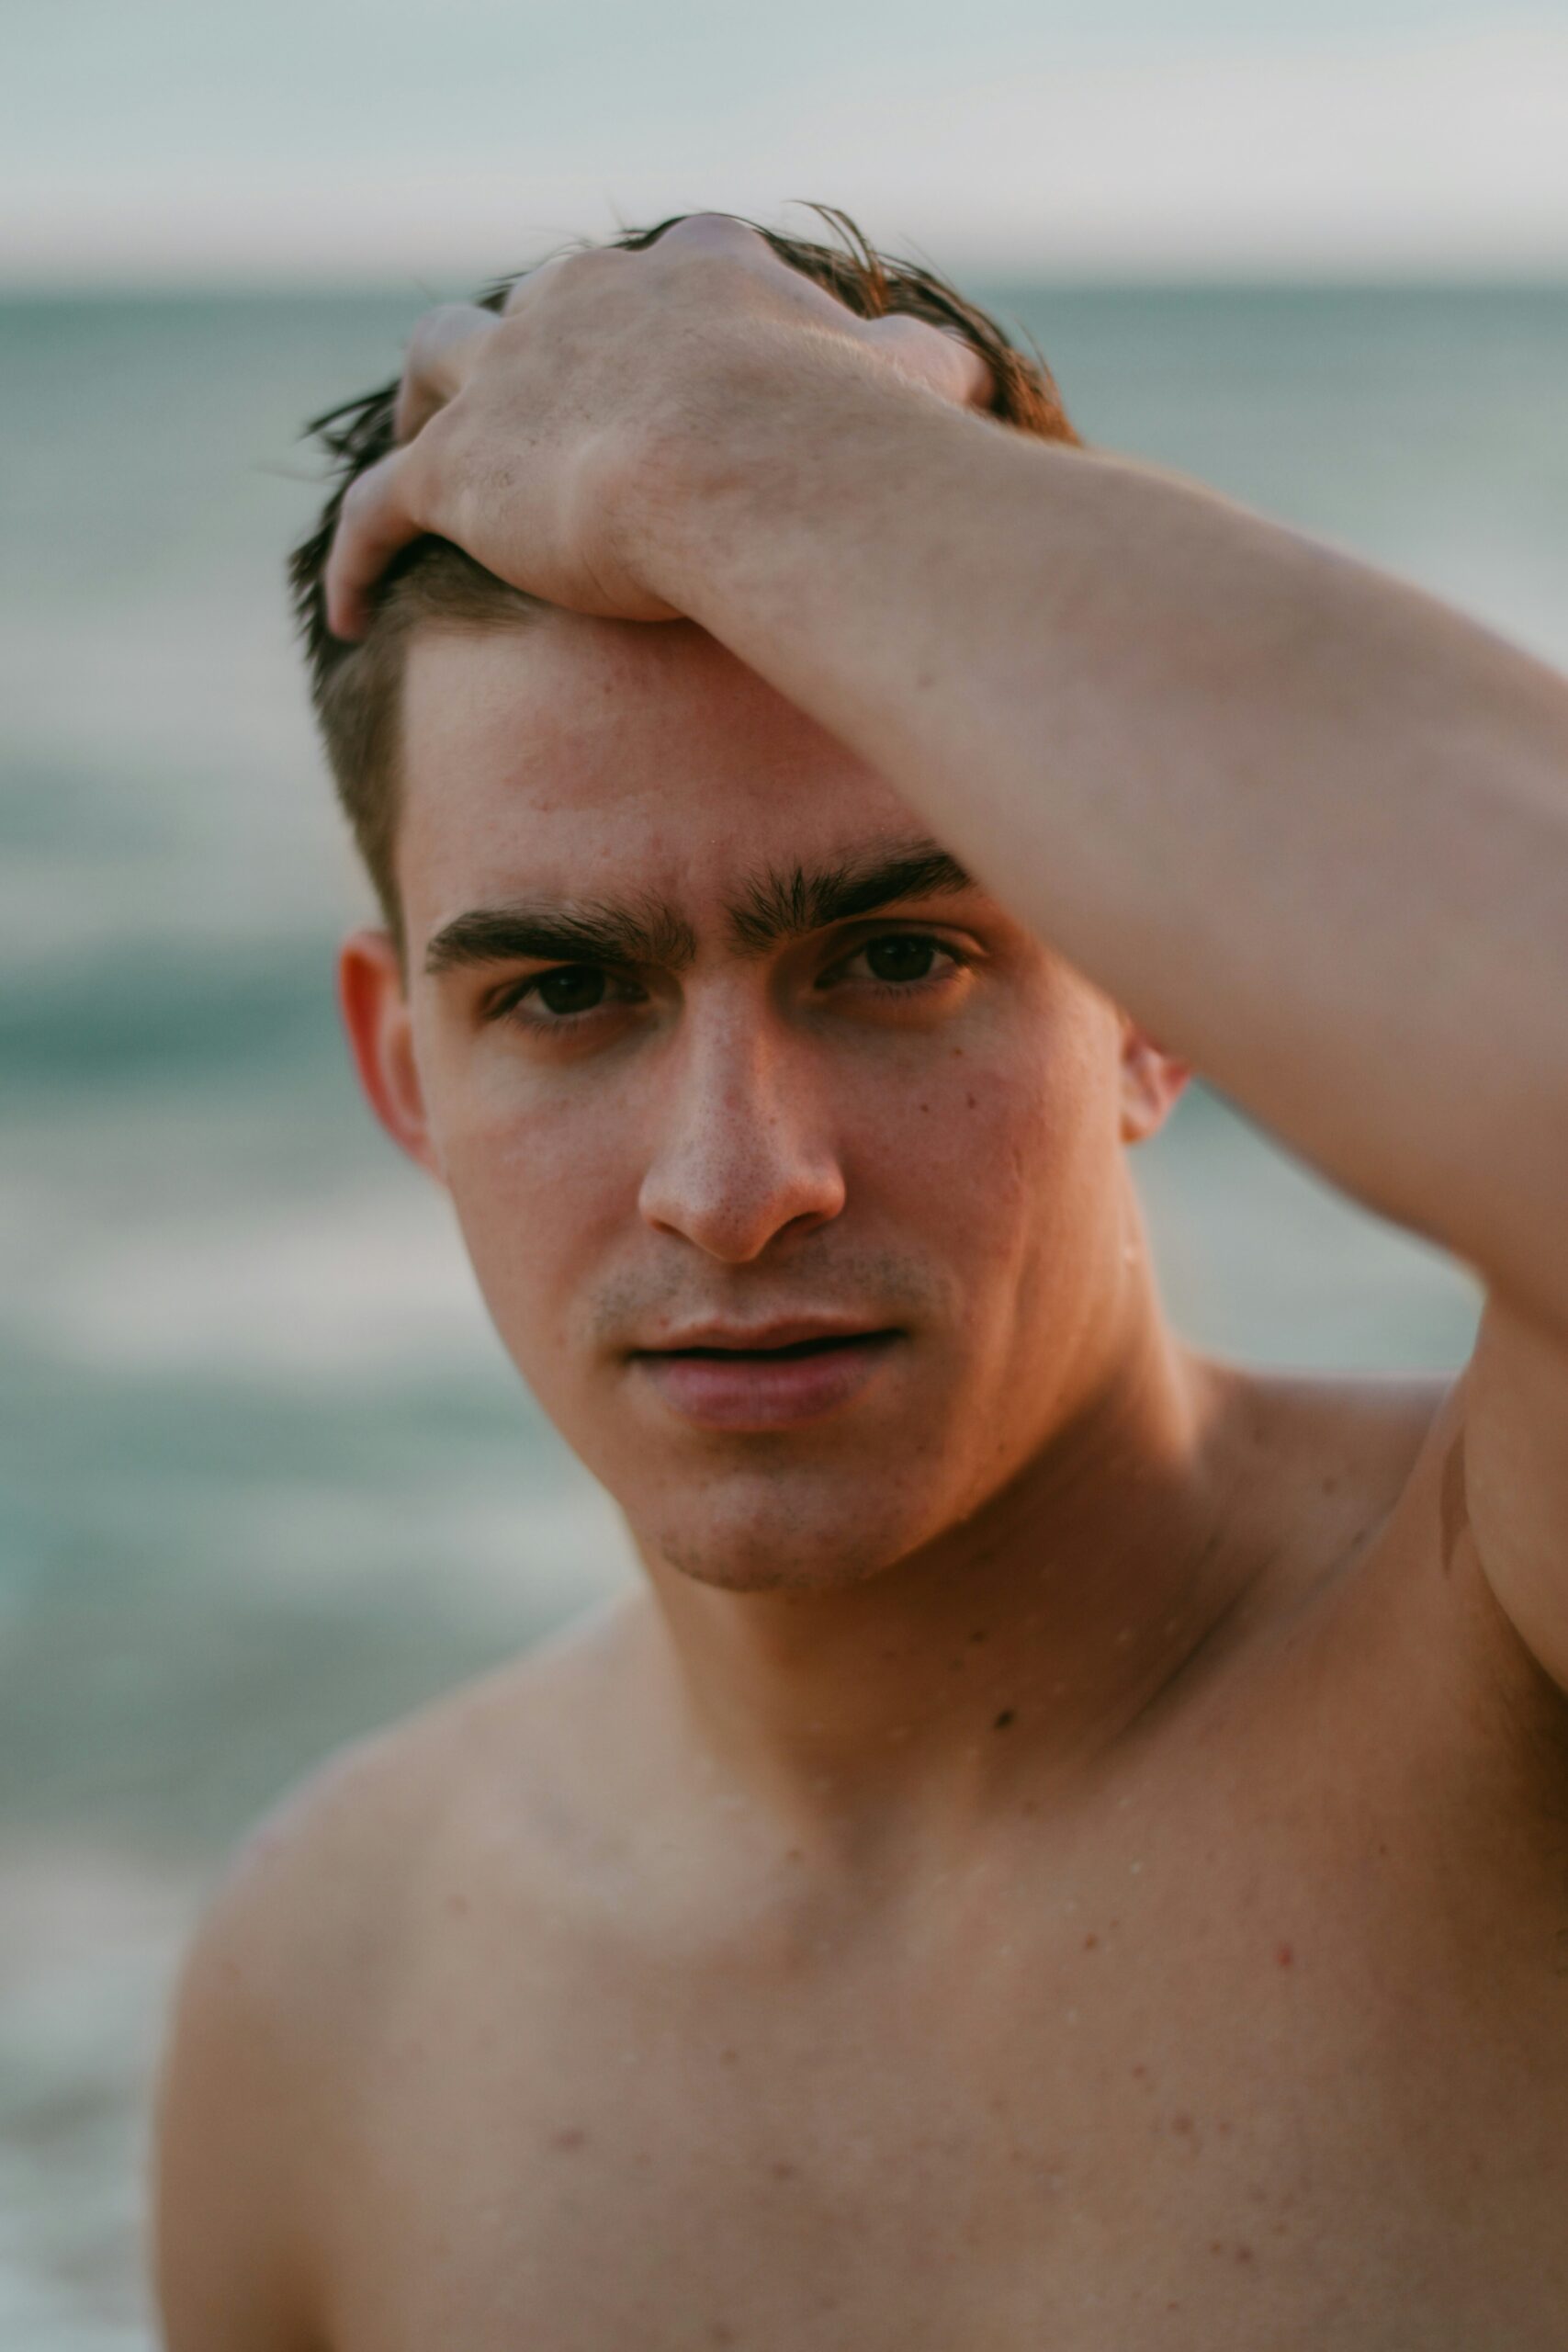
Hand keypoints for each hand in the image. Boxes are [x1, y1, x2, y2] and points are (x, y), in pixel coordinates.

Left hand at [323, 214, 992, 638]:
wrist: (752, 461)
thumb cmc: (849, 433)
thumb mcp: (903, 387)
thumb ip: (916, 376)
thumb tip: (961, 383)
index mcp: (697, 270)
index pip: (675, 271)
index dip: (665, 322)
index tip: (676, 371)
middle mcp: (586, 299)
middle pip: (538, 306)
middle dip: (532, 352)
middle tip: (536, 416)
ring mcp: (510, 377)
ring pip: (436, 366)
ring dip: (427, 406)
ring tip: (425, 461)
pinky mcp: (457, 470)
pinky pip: (377, 508)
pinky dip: (360, 553)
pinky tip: (349, 609)